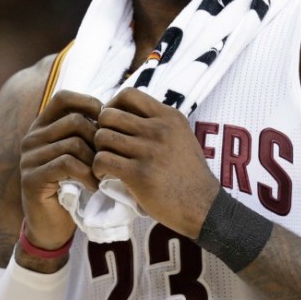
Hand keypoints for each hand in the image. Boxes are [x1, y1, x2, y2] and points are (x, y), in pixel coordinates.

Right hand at [19, 90, 102, 251]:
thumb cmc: (73, 186)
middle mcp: (32, 138)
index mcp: (42, 126)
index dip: (89, 103)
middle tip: (109, 159)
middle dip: (99, 139)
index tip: (107, 124)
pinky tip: (93, 186)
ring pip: (73, 143)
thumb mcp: (80, 154)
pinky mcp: (31, 178)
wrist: (51, 227)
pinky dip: (86, 174)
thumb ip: (88, 132)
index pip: (63, 98)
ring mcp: (29, 158)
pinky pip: (66, 164)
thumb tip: (115, 111)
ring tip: (102, 175)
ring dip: (95, 160)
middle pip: (74, 121)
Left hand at [93, 87, 220, 237]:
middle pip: (108, 114)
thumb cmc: (189, 174)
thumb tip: (127, 114)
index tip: (113, 123)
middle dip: (100, 129)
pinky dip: (97, 168)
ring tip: (106, 161)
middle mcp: (159, 129)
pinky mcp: (139, 174)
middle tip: (106, 145)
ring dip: (97, 150)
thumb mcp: (182, 137)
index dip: (112, 105)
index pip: (128, 94)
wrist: (203, 206)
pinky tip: (105, 175)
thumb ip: (159, 123)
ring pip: (102, 136)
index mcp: (169, 117)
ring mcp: (149, 151)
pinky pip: (102, 160)